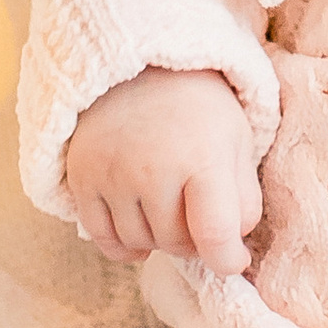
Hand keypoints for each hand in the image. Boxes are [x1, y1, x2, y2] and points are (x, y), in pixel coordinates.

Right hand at [64, 70, 262, 275]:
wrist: (141, 64)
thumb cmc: (199, 108)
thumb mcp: (237, 141)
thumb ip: (244, 199)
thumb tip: (233, 252)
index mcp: (203, 155)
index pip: (215, 233)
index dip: (227, 260)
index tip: (233, 262)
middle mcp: (155, 168)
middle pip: (176, 243)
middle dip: (192, 239)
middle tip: (196, 212)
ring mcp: (114, 175)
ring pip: (140, 244)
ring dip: (158, 239)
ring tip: (168, 207)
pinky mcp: (83, 178)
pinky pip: (104, 241)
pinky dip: (125, 245)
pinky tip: (140, 224)